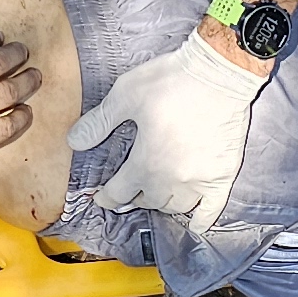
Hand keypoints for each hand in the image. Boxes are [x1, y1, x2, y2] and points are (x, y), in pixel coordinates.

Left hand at [66, 32, 267, 231]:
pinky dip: (201, 219)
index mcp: (145, 163)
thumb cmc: (170, 81)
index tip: (101, 197)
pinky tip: (194, 223)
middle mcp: (171, 179)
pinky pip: (211, 209)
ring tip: (156, 195)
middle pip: (149, 202)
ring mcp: (200, 181)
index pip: (119, 192)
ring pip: (177, 207)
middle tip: (129, 190)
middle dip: (135, 198)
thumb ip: (99, 122)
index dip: (106, 196)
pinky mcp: (223, 175)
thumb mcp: (125, 95)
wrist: (218, 72)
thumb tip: (74, 142)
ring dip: (163, 205)